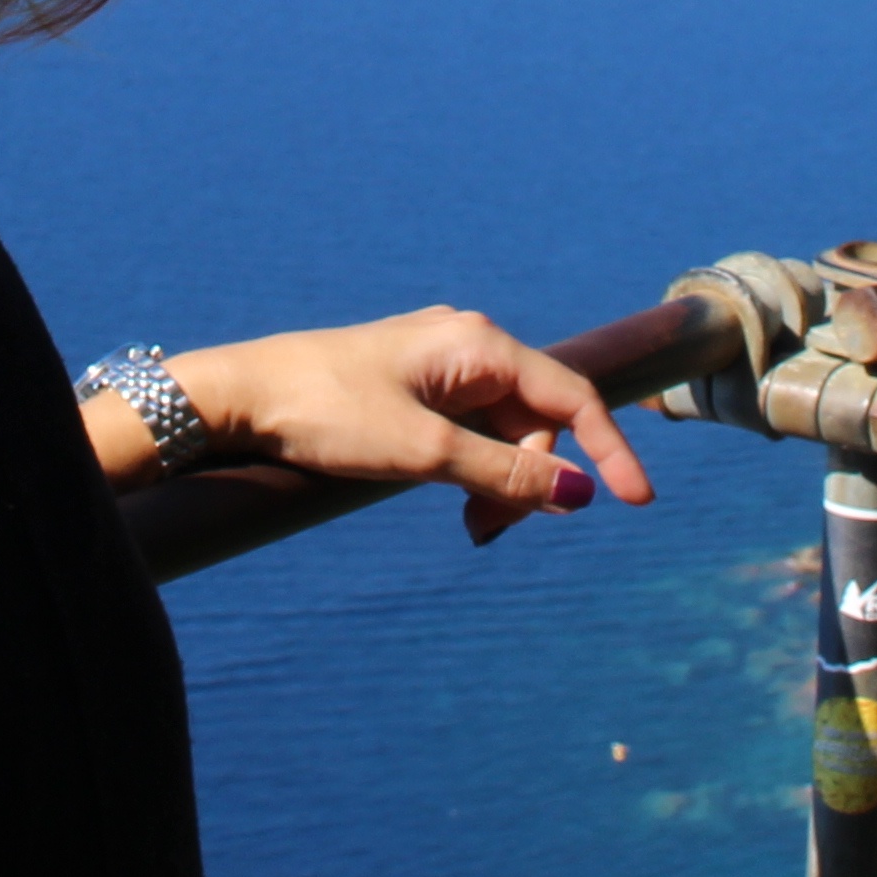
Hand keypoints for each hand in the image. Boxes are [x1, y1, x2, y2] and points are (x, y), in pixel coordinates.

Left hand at [184, 308, 659, 545]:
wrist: (239, 397)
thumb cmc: (327, 412)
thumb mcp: (424, 453)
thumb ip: (505, 472)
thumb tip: (578, 492)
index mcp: (478, 344)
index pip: (571, 396)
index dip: (609, 450)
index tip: (637, 503)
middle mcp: (467, 345)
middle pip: (536, 421)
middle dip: (529, 480)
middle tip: (486, 533)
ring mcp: (439, 365)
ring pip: (502, 432)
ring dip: (499, 483)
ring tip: (469, 527)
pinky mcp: (413, 388)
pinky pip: (468, 433)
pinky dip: (473, 472)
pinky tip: (458, 505)